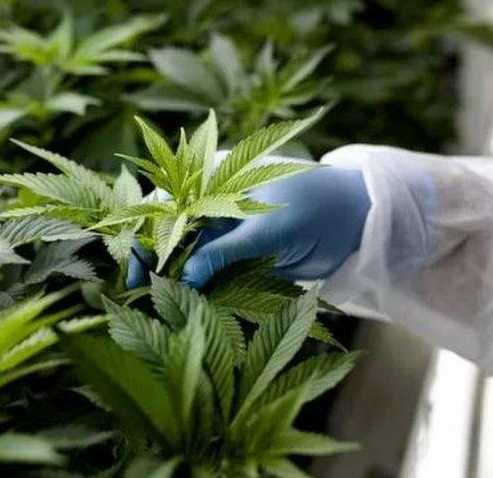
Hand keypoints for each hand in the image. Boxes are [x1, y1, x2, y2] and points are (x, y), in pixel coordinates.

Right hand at [127, 165, 370, 288]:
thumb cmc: (311, 208)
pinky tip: (189, 308)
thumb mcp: (264, 230)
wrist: (354, 222)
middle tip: (142, 294)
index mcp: (213, 184)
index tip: (138, 268)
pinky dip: (198, 293)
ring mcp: (224, 236)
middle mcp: (212, 209)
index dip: (144, 235)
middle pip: (169, 236)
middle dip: (153, 263)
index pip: (163, 206)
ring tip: (161, 307)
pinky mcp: (239, 261)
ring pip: (186, 260)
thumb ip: (223, 253)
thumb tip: (183, 279)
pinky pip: (209, 277)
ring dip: (174, 282)